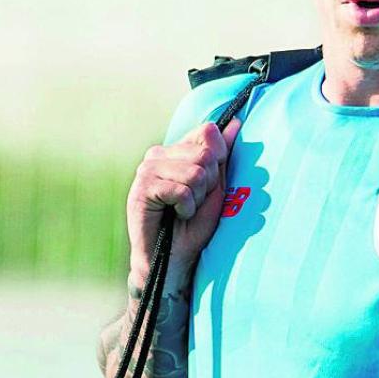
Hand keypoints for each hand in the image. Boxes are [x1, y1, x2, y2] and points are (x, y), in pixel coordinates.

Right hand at [125, 118, 240, 293]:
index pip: (208, 132)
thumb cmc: (196, 222)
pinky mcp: (142, 188)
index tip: (209, 183)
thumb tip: (236, 121)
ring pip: (195, 172)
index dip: (218, 160)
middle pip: (205, 154)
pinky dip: (187, 207)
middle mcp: (159, 153)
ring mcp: (147, 169)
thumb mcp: (217, 184)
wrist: (176, 256)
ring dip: (198, 197)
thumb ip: (223, 153)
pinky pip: (181, 190)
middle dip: (210, 183)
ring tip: (186, 209)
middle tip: (196, 201)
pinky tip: (177, 215)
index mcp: (177, 149)